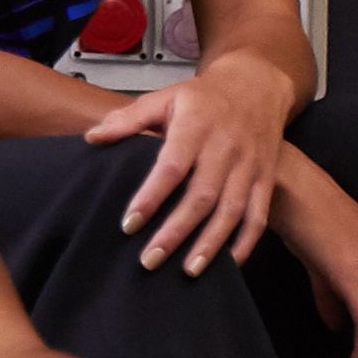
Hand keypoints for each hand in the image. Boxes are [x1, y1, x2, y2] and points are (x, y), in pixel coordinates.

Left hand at [88, 49, 303, 272]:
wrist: (257, 86)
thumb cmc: (203, 97)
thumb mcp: (166, 97)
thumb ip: (129, 119)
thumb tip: (92, 138)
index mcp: (197, 126)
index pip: (172, 167)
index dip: (151, 197)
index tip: (129, 225)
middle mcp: (226, 147)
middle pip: (201, 196)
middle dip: (175, 232)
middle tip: (150, 260)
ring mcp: (249, 165)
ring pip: (231, 211)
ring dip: (210, 244)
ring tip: (188, 271)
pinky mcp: (266, 179)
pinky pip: (259, 216)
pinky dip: (245, 243)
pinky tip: (228, 266)